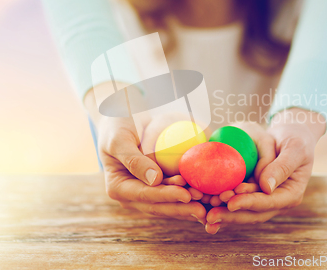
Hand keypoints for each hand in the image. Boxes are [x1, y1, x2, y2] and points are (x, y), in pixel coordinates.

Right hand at [84, 84, 206, 223]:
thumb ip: (133, 160)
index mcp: (118, 188)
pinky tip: (208, 194)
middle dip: (182, 207)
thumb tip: (155, 181)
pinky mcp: (161, 185)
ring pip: (170, 203)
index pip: (144, 195)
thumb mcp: (119, 139)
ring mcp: (148, 192)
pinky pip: (177, 192)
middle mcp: (133, 195)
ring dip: (189, 205)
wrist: (124, 117)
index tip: (185, 195)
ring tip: (208, 201)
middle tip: (203, 207)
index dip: (166, 196)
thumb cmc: (118, 125)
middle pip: (159, 205)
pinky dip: (191, 194)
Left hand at [204, 108, 325, 233]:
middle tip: (210, 214)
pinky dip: (222, 205)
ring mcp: (263, 199)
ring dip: (224, 213)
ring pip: (242, 211)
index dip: (249, 203)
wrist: (290, 136)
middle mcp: (277, 201)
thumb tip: (266, 188)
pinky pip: (236, 201)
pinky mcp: (251, 193)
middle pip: (253, 213)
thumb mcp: (294, 148)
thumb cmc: (296, 139)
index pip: (268, 202)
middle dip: (231, 215)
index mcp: (291, 194)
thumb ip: (282, 167)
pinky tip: (205, 206)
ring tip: (205, 212)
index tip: (231, 202)